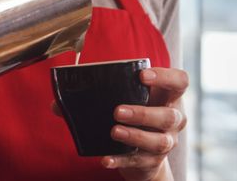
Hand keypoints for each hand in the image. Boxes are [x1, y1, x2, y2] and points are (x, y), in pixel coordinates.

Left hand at [51, 67, 188, 180]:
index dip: (166, 77)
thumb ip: (91, 98)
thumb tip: (57, 103)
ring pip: (160, 141)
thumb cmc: (131, 118)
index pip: (180, 82)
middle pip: (170, 115)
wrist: (143, 157)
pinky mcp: (152, 162)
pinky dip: (121, 160)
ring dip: (135, 135)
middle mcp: (171, 120)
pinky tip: (105, 159)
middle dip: (144, 113)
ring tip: (113, 131)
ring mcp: (165, 142)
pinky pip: (139, 161)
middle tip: (117, 111)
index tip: (142, 75)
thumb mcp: (119, 102)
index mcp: (165, 98)